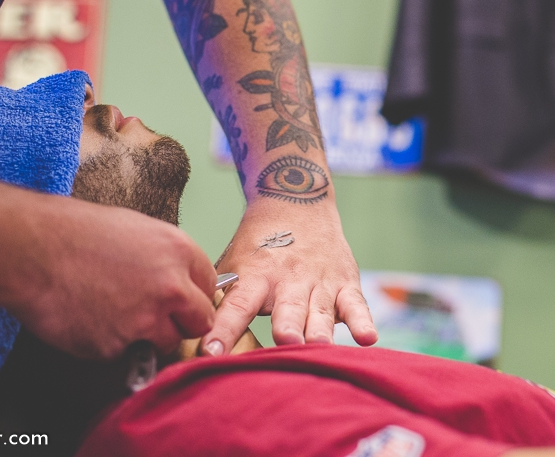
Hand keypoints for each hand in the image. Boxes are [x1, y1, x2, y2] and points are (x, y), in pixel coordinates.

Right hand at [6, 194, 217, 359]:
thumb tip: (180, 279)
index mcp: (180, 252)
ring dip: (149, 338)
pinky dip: (112, 344)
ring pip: (166, 343)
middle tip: (156, 318)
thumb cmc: (77, 232)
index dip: (193, 295)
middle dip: (181, 323)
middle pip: (199, 322)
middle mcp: (171, 288)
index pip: (210, 286)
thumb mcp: (138, 229)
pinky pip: (125, 354)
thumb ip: (168, 258)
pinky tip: (92, 321)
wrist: (33, 249)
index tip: (180, 300)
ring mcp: (145, 320)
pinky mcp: (116, 346)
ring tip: (117, 316)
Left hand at [199, 203, 376, 354]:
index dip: (223, 330)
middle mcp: (289, 280)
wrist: (296, 199)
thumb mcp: (233, 262)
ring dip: (320, 329)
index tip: (211, 353)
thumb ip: (220, 295)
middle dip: (287, 327)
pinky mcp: (344, 283)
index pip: (236, 306)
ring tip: (319, 346)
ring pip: (320, 311)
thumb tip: (187, 331)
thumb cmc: (257, 244)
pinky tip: (367, 338)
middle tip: (285, 342)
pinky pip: (355, 305)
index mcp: (256, 276)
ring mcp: (320, 282)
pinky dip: (362, 321)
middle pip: (288, 309)